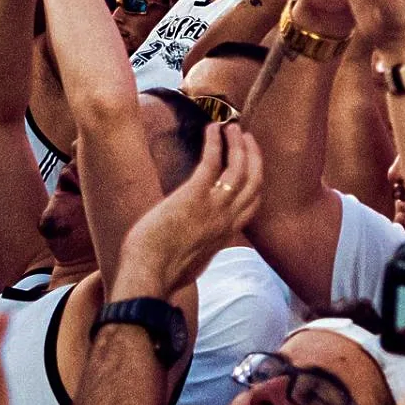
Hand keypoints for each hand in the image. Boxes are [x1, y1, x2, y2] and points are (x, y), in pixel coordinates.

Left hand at [118, 123, 262, 297]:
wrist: (148, 277)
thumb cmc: (161, 273)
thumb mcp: (192, 262)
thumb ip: (200, 247)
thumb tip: (192, 244)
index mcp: (226, 234)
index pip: (253, 203)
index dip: (256, 179)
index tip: (251, 164)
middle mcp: (227, 219)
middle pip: (254, 181)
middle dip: (254, 156)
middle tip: (247, 137)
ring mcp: (213, 207)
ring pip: (239, 168)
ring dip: (238, 144)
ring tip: (233, 128)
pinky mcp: (194, 196)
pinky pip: (212, 162)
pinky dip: (215, 143)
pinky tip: (212, 129)